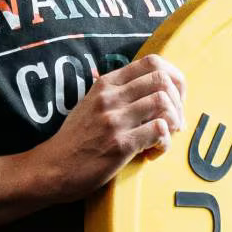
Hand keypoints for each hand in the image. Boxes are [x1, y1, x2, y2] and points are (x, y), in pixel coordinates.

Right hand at [25, 54, 186, 203]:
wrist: (51, 169)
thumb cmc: (74, 142)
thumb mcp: (90, 106)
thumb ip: (115, 95)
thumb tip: (148, 91)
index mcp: (106, 84)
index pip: (152, 61)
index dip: (174, 78)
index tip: (175, 99)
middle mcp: (110, 97)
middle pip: (162, 79)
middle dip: (179, 101)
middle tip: (175, 123)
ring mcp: (114, 120)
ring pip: (163, 102)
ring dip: (173, 122)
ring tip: (164, 138)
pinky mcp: (120, 144)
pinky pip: (159, 131)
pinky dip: (164, 144)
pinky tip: (153, 153)